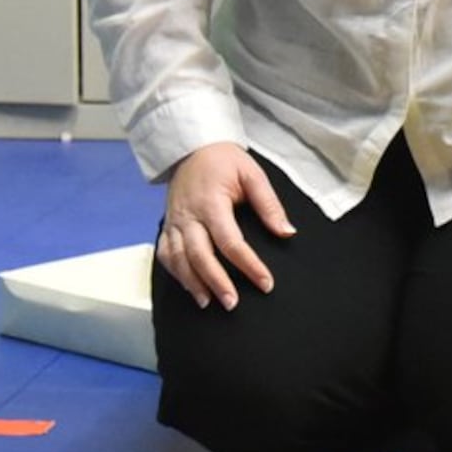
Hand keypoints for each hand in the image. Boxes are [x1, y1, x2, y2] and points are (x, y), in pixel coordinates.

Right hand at [157, 142, 290, 308]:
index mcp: (211, 202)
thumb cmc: (223, 160)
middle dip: (216, 282)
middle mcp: (189, 215)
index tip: (265, 283)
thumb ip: (269, 205)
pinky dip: (176, 273)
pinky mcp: (168, 224)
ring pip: (178, 259)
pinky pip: (165, 253)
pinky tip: (190, 286)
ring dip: (193, 283)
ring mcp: (175, 221)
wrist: (192, 147)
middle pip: (199, 255)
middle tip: (233, 303)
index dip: (248, 265)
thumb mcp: (252, 174)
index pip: (230, 242)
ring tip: (209, 303)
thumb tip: (286, 232)